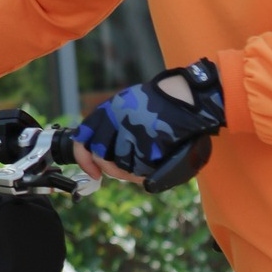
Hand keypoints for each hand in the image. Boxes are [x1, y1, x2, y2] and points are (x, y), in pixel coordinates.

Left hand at [72, 59, 223, 182]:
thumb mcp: (127, 105)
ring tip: (147, 158)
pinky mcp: (149, 143)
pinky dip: (148, 169)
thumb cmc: (160, 104)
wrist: (188, 98)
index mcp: (109, 109)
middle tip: (124, 168)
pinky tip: (156, 158)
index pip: (84, 139)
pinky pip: (140, 168)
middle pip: (101, 156)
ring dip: (133, 168)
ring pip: (121, 165)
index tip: (93, 172)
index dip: (85, 160)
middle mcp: (117, 119)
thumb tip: (97, 155)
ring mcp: (133, 131)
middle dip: (111, 167)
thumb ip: (110, 124)